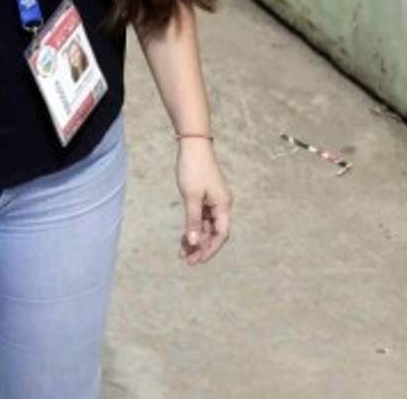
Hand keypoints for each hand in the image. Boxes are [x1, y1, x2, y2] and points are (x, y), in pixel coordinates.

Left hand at [175, 139, 231, 264]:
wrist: (192, 144)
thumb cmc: (193, 169)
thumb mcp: (191, 197)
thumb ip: (193, 221)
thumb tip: (195, 243)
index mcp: (223, 205)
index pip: (221, 235)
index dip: (210, 249)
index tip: (197, 261)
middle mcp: (222, 205)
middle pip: (214, 233)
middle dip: (201, 247)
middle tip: (187, 261)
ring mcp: (214, 200)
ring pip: (206, 226)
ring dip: (196, 238)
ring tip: (182, 252)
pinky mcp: (205, 195)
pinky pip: (201, 217)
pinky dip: (193, 226)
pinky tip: (184, 236)